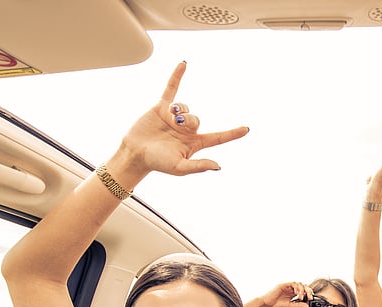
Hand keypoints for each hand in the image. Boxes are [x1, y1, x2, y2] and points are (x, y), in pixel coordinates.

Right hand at [118, 62, 249, 177]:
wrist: (135, 153)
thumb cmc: (158, 163)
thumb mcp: (179, 167)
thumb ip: (198, 166)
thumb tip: (218, 166)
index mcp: (194, 143)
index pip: (218, 138)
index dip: (232, 134)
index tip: (246, 129)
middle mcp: (186, 130)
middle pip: (197, 119)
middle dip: (188, 120)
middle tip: (177, 125)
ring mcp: (174, 117)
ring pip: (184, 107)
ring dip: (178, 110)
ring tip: (169, 118)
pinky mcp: (161, 108)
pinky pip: (171, 89)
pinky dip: (176, 77)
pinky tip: (183, 63)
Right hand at [260, 282, 314, 306]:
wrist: (266, 304)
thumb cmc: (275, 304)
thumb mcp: (290, 306)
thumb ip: (298, 305)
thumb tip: (307, 306)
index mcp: (292, 293)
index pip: (303, 291)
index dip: (308, 293)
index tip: (311, 298)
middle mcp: (290, 289)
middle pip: (302, 286)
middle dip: (307, 290)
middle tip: (310, 296)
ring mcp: (287, 286)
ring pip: (298, 284)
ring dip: (302, 290)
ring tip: (301, 297)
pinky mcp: (283, 285)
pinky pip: (292, 283)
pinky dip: (296, 288)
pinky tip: (297, 293)